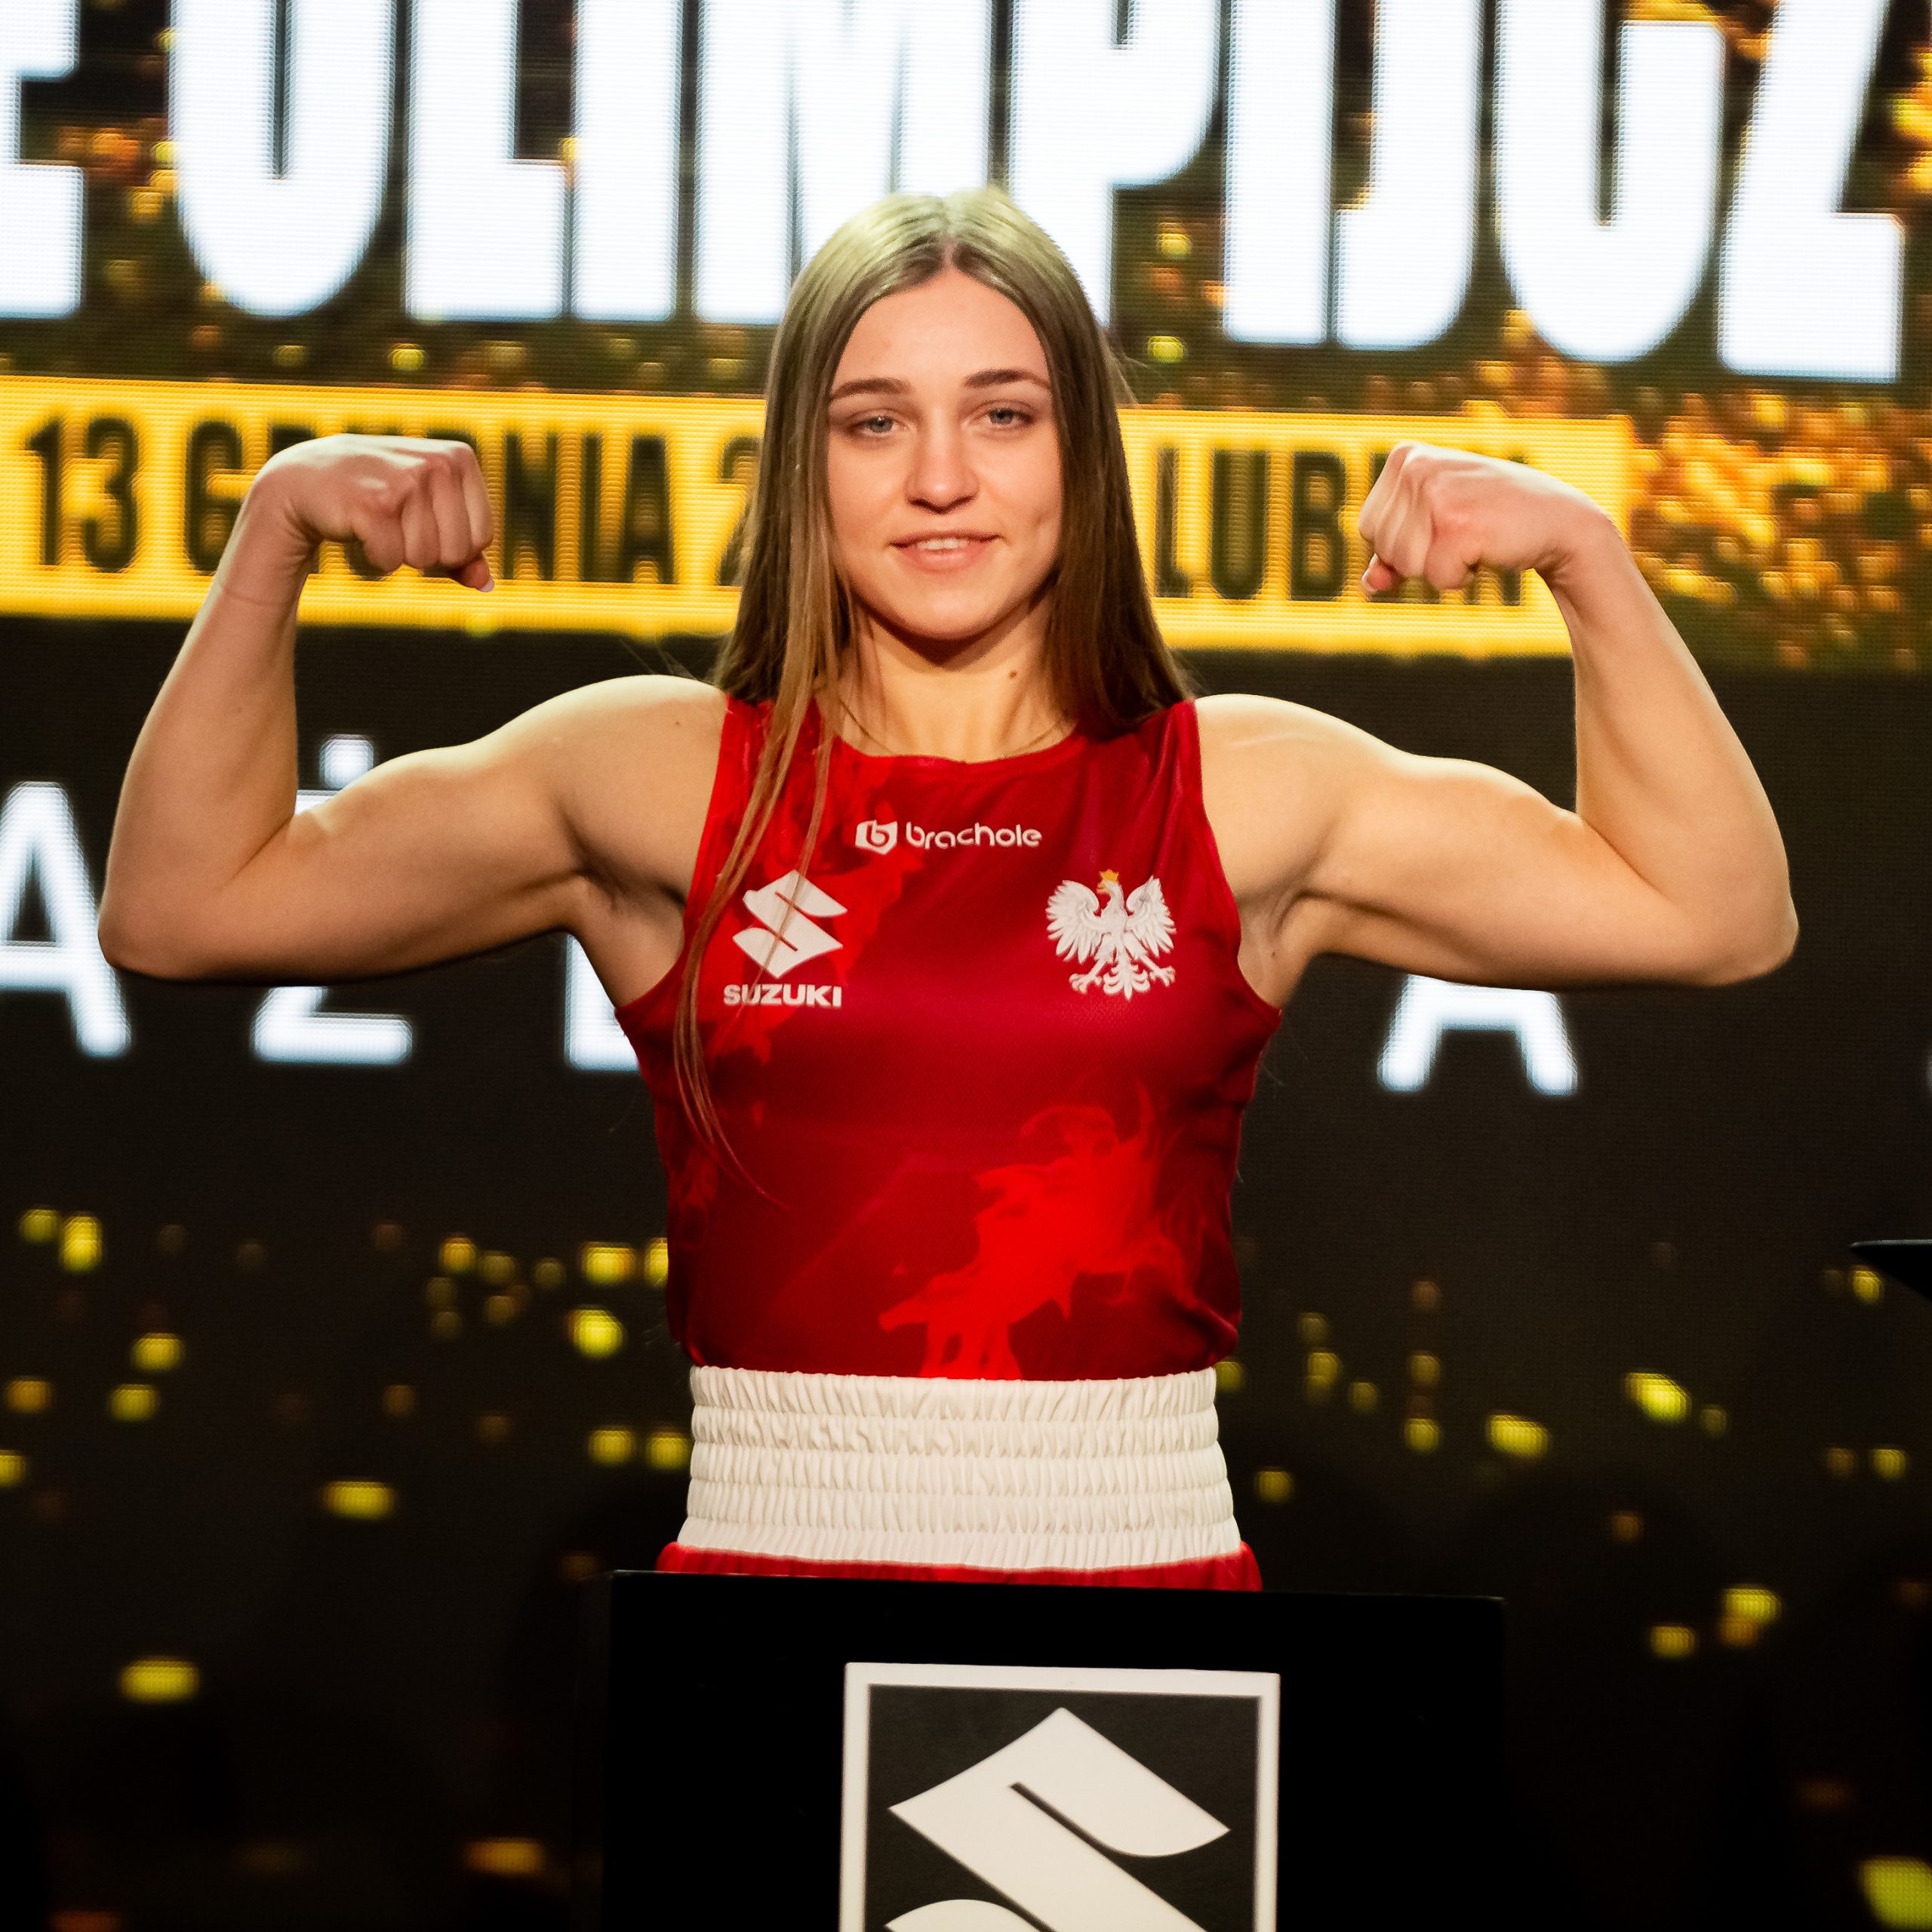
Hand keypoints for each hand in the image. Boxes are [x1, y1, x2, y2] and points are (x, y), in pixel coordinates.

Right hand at [251, 433, 496, 590]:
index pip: (482, 537)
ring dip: (395, 554)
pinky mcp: (374, 504)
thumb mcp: (426, 514)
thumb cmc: (376, 497)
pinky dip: (370, 560)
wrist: (304, 479)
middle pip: (456, 552)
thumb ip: (464, 551)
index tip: (419, 521)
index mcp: (458, 459)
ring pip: (424, 559)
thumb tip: (485, 585)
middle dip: (424, 552)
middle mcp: (437, 463)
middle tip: (392, 523)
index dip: (451, 546)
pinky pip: (391, 562)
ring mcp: (405, 481)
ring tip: (372, 522)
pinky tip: (354, 530)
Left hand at [1358, 442, 1602, 597]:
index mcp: (1405, 456)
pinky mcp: (1458, 525)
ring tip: (1474, 538)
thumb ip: (1391, 554)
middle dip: (1420, 556)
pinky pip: (1437, 578)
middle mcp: (1417, 467)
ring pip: (1406, 566)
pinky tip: (1486, 549)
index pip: (1367, 526)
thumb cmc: (1490, 520)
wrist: (1557, 520)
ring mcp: (1436, 494)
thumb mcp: (1433, 526)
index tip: (1441, 523)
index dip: (1402, 542)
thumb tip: (1370, 586)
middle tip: (1463, 531)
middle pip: (1384, 548)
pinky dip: (1461, 578)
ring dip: (1441, 567)